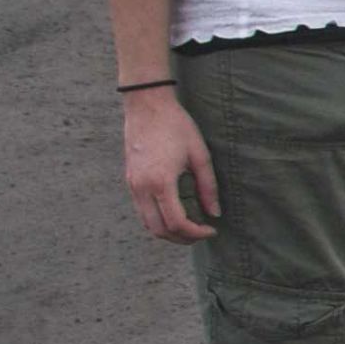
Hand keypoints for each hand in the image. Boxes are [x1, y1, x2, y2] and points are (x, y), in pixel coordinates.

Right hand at [122, 87, 218, 242]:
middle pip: (158, 230)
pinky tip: (174, 213)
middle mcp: (141, 187)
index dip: (196, 233)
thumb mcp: (200, 155)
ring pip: (147, 223)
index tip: (212, 230)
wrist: (147, 105)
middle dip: (182, 238)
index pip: (176, 222)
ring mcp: (132, 184)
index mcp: (160, 182)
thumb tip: (215, 213)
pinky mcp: (129, 180)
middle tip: (201, 234)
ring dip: (168, 232)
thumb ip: (208, 186)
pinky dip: (157, 219)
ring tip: (189, 228)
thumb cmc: (176, 126)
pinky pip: (141, 210)